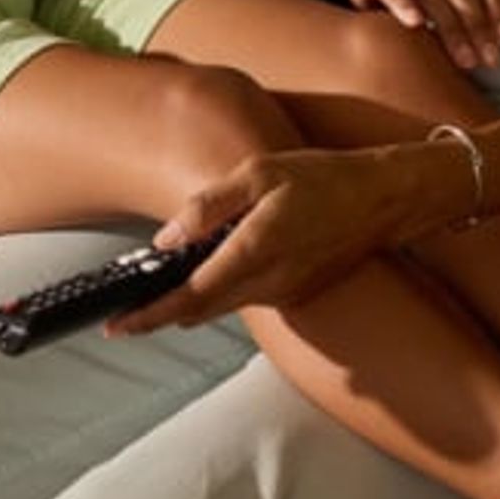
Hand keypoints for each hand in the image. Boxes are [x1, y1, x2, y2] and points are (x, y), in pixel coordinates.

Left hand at [105, 143, 422, 333]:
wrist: (381, 199)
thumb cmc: (321, 178)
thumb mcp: (258, 173)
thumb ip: (209, 207)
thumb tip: (165, 238)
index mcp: (255, 252)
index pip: (189, 297)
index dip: (149, 316)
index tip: (117, 326)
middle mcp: (269, 283)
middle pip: (200, 312)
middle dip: (161, 314)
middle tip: (126, 310)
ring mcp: (284, 293)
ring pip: (222, 307)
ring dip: (191, 303)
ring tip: (161, 286)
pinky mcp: (295, 293)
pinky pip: (246, 299)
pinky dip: (221, 293)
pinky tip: (212, 270)